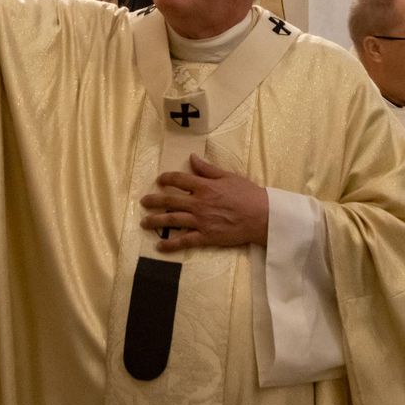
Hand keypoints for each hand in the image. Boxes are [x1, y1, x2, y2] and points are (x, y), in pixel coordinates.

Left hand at [140, 155, 268, 252]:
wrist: (262, 216)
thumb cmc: (248, 194)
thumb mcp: (228, 176)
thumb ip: (207, 169)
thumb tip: (192, 157)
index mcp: (204, 186)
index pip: (179, 180)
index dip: (166, 179)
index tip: (159, 180)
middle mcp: (198, 203)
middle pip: (170, 201)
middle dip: (154, 201)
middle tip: (143, 202)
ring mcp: (201, 221)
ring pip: (172, 220)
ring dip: (156, 221)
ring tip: (144, 223)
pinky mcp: (206, 237)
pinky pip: (184, 240)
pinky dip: (171, 244)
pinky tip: (159, 246)